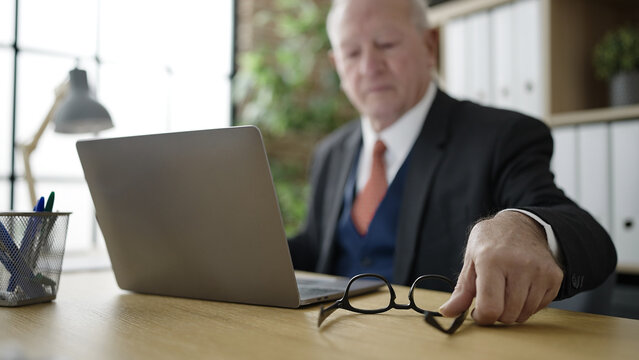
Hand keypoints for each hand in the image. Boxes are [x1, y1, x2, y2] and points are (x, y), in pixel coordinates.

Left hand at [439, 211, 562, 324]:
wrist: (521, 225)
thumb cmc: (491, 243)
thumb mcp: (471, 260)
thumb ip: (461, 290)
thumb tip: (446, 312)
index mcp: (492, 260)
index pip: (490, 307)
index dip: (481, 317)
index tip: (477, 310)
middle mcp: (518, 265)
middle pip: (507, 315)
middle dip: (496, 314)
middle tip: (492, 298)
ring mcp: (540, 271)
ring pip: (524, 314)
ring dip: (512, 310)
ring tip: (505, 291)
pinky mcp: (554, 276)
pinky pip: (539, 307)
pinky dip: (528, 305)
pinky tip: (521, 287)